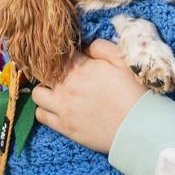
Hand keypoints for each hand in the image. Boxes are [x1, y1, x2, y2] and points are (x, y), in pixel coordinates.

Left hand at [32, 39, 145, 154]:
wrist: (137, 127)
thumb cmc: (132, 92)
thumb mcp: (122, 61)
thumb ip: (101, 47)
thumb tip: (86, 47)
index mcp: (80, 68)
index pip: (58, 53)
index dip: (63, 54)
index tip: (71, 58)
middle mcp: (66, 86)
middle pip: (43, 72)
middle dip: (51, 71)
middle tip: (63, 75)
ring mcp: (62, 107)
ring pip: (38, 93)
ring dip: (45, 90)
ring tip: (57, 92)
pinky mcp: (63, 126)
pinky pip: (40, 114)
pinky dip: (45, 110)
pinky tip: (57, 109)